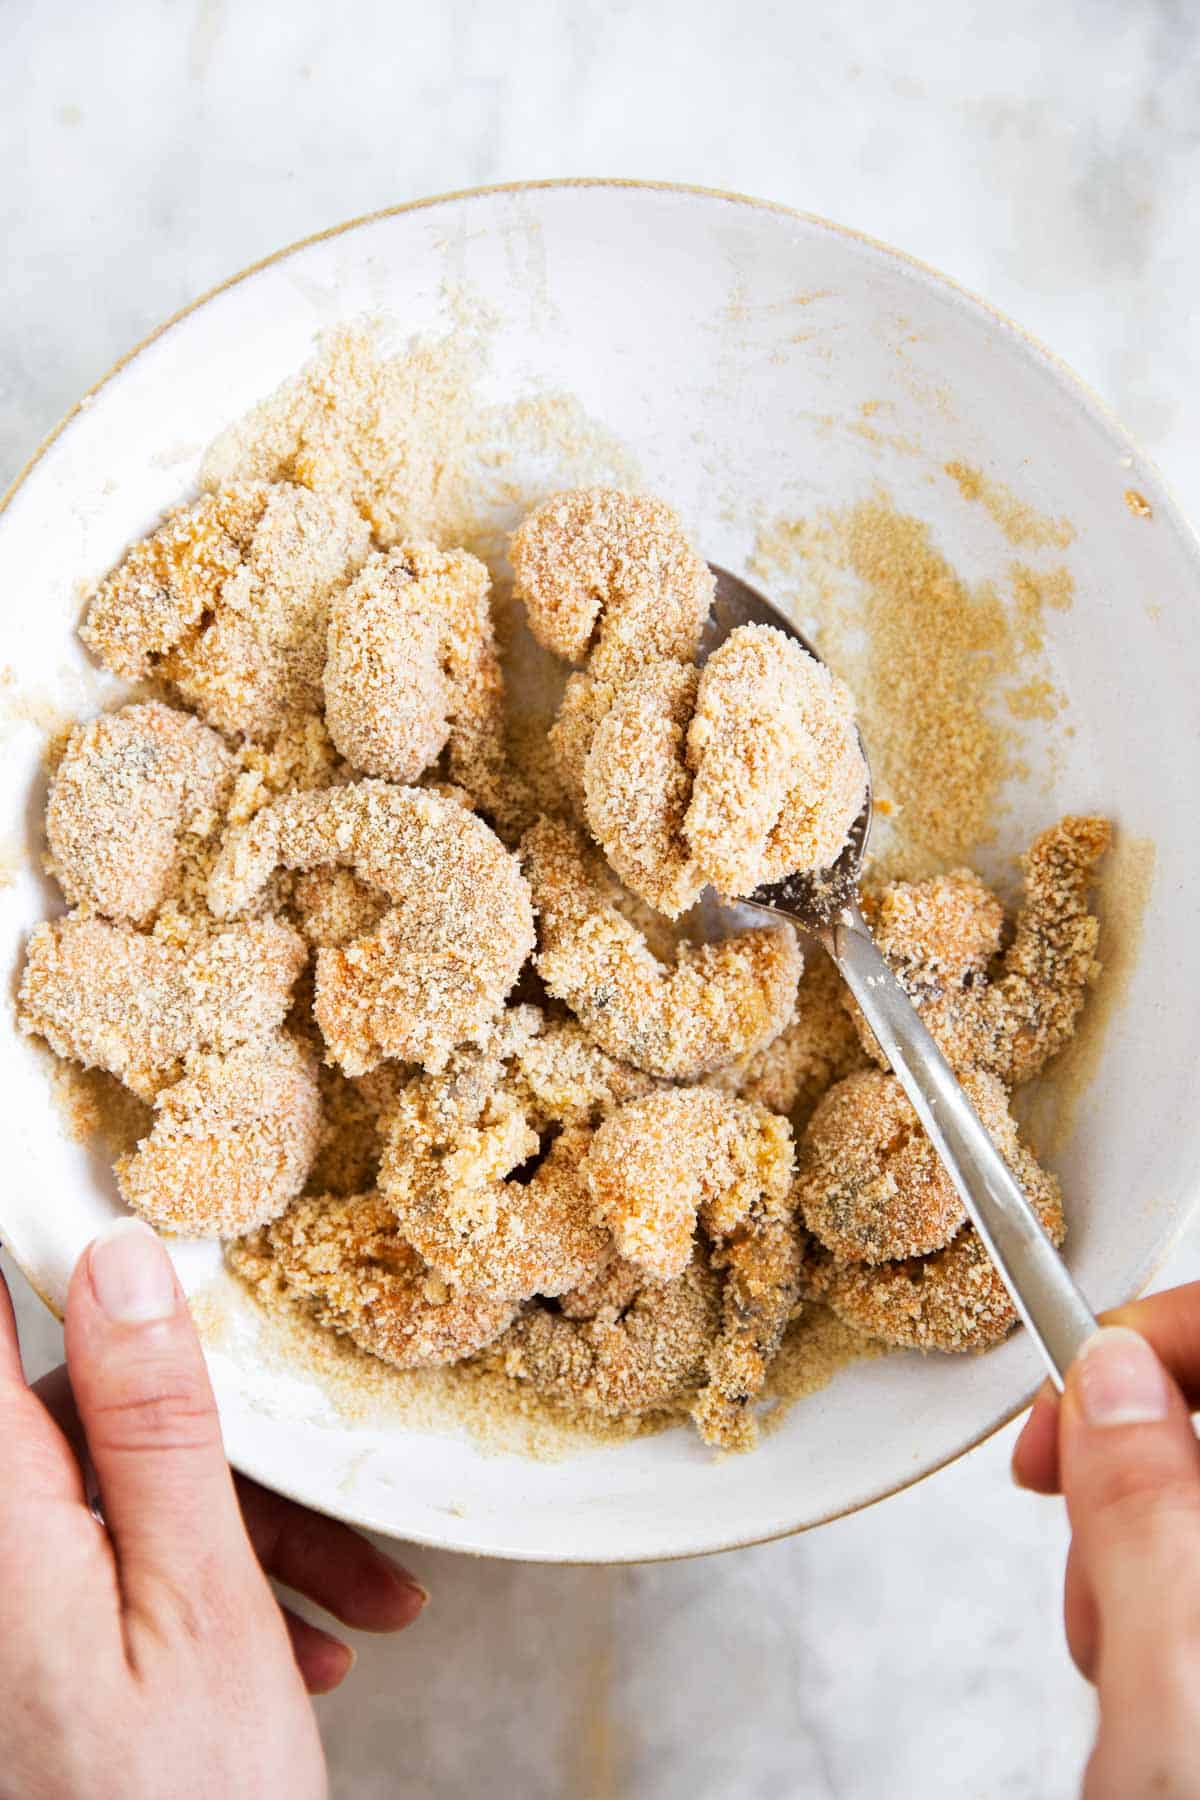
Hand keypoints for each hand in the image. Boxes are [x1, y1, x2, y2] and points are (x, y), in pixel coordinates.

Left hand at [0, 1217, 425, 1799]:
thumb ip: (154, 1423)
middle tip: (334, 1507)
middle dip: (218, 1450)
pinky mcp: (40, 1659)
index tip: (58, 1151)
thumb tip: (120, 1259)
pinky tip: (305, 1652)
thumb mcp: (197, 1606)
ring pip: (121, 1505)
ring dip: (245, 1538)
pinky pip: (118, 1577)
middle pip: (84, 1422)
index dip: (26, 1239)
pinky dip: (216, 1594)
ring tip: (353, 1610)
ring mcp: (15, 1613)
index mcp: (1, 1525)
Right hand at [1013, 1284, 1199, 1799]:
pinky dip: (1169, 1590)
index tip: (1082, 1380)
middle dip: (1146, 1450)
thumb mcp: (1172, 1699)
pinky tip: (1145, 1662)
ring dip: (1151, 1534)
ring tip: (1113, 1637)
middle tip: (1074, 1518)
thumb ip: (1147, 1514)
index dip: (1172, 1337)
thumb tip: (1113, 1377)